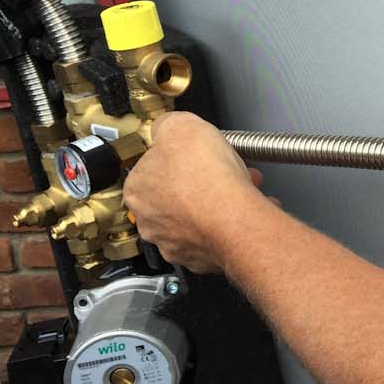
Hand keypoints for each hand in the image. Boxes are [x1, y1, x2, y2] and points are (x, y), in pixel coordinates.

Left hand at [123, 112, 265, 273]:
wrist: (234, 218)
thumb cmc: (207, 178)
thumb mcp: (181, 126)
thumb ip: (168, 125)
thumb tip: (167, 127)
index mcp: (137, 188)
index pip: (151, 167)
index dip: (180, 156)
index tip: (196, 153)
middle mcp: (150, 219)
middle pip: (175, 193)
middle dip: (202, 179)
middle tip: (223, 169)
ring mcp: (173, 242)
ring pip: (197, 216)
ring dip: (218, 201)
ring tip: (244, 187)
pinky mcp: (199, 258)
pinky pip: (215, 235)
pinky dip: (231, 222)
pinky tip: (247, 209)